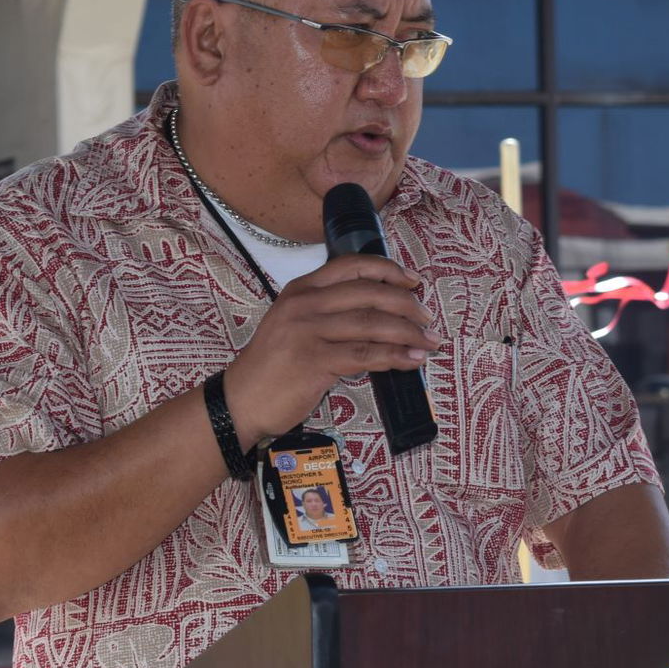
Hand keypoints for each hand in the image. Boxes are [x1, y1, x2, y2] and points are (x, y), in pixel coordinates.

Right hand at [222, 254, 441, 442]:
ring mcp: (307, 331)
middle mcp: (304, 304)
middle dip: (406, 305)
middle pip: (368, 293)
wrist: (240, 401)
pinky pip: (365, 354)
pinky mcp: (313, 361)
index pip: (352, 266)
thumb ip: (328, 313)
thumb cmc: (272, 367)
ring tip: (428, 342)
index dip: (388, 271)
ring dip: (407, 333)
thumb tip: (379, 314)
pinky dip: (394, 356)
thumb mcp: (293, 325)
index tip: (412, 281)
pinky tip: (411, 360)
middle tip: (427, 319)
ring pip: (371, 323)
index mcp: (301, 290)